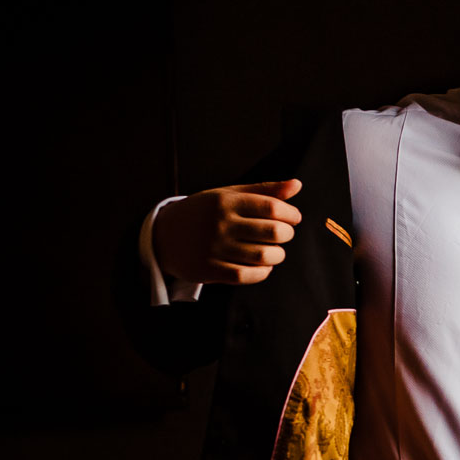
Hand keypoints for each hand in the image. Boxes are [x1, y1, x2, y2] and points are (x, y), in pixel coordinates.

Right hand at [152, 179, 304, 284]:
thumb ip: (264, 190)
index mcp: (227, 202)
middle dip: (287, 235)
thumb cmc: (205, 212)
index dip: (291, 214)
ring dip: (277, 255)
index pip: (273, 207)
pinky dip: (262, 272)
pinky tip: (261, 266)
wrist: (162, 234)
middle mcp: (221, 224)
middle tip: (283, 235)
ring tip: (273, 251)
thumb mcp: (229, 195)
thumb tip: (297, 185)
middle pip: (274, 232)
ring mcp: (214, 248)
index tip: (293, 218)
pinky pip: (246, 275)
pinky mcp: (208, 269)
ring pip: (264, 256)